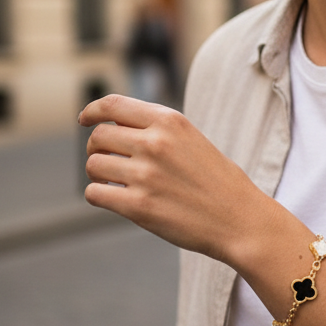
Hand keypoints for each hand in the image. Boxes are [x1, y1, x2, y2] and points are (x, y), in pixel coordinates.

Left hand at [79, 95, 277, 263]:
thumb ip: (157, 130)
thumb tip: (112, 128)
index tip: (84, 120)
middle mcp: (155, 143)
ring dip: (98, 175)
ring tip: (116, 183)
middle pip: (98, 137)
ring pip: (94, 165)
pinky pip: (95, 193)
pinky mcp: (139, 206)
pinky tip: (116, 200)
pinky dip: (100, 196)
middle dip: (97, 149)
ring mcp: (146, 175)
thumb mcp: (192, 140)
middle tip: (110, 163)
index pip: (113, 105)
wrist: (240, 220)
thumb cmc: (218, 182)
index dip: (92, 111)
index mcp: (170, 121)